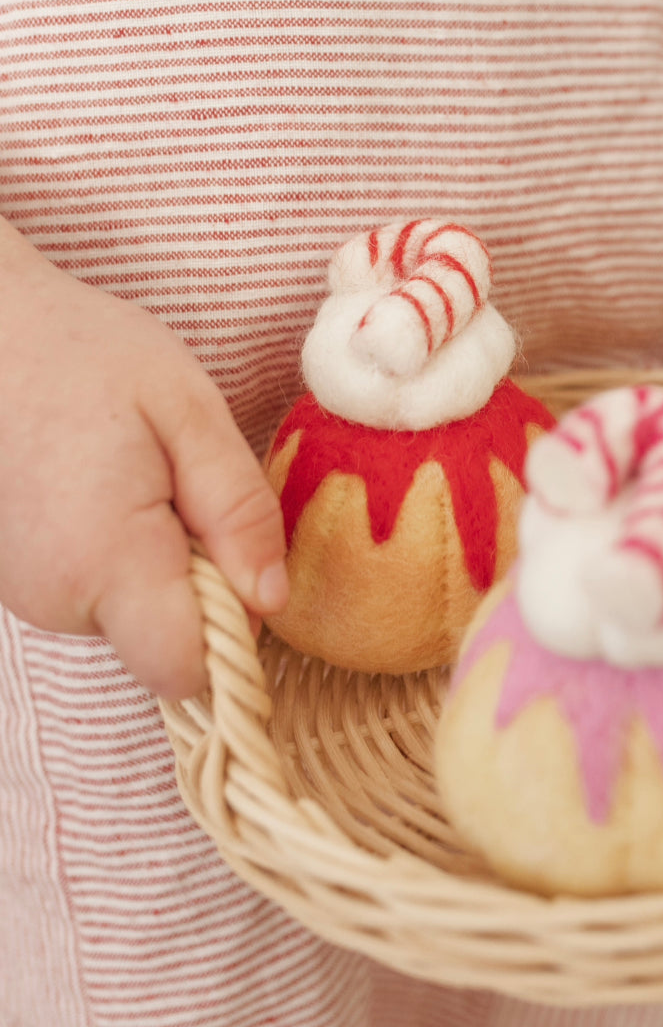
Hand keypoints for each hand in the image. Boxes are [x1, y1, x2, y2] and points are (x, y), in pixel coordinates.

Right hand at [0, 226, 287, 697]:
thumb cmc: (83, 354)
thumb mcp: (189, 413)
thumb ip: (239, 512)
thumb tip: (273, 599)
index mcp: (106, 563)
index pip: (185, 672)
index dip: (232, 635)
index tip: (236, 563)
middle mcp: (53, 598)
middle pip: (164, 643)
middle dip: (200, 585)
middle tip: (180, 491)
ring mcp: (23, 592)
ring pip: (130, 617)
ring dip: (158, 565)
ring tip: (134, 478)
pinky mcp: (12, 577)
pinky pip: (93, 592)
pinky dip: (117, 555)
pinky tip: (100, 487)